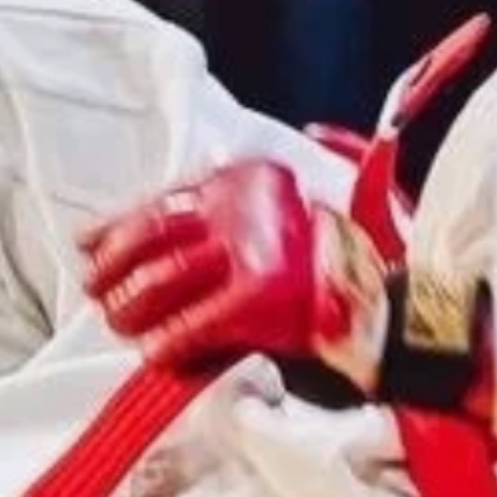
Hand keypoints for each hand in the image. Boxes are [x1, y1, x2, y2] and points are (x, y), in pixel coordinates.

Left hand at [78, 160, 488, 415]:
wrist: (410, 310)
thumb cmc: (375, 255)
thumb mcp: (348, 188)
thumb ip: (321, 157)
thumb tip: (288, 143)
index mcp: (255, 177)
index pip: (166, 199)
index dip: (116, 225)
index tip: (86, 245)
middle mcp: (248, 206)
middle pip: (153, 235)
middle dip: (113, 267)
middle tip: (96, 292)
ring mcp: (251, 253)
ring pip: (162, 280)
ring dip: (131, 308)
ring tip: (120, 324)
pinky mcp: (255, 302)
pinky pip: (191, 323)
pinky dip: (167, 340)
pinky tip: (155, 353)